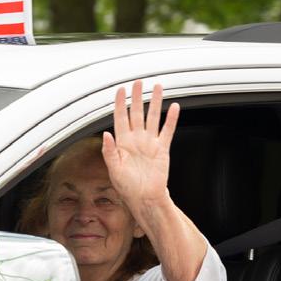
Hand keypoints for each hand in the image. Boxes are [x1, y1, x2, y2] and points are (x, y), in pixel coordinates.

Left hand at [101, 80, 179, 212]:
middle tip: (139, 82)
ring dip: (155, 103)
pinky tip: (174, 107)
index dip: (120, 103)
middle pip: (136, 113)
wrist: (145, 199)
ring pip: (153, 118)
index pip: (120, 118)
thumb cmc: (127, 188)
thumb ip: (109, 152)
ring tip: (157, 87)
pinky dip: (171, 119)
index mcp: (122, 144)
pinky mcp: (162, 149)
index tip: (121, 90)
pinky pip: (167, 131)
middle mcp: (136, 140)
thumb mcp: (114, 170)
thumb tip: (106, 134)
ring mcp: (150, 143)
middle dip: (137, 97)